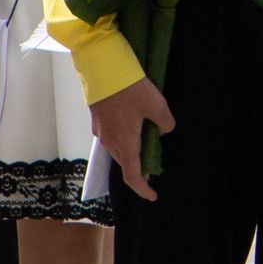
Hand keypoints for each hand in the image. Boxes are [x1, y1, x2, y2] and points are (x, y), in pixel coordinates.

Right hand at [90, 79, 175, 197]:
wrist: (102, 68)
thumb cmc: (130, 89)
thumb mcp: (157, 105)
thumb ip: (165, 123)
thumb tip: (164, 131)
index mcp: (125, 144)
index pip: (132, 176)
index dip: (142, 189)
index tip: (152, 195)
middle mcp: (110, 142)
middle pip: (125, 162)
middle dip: (139, 167)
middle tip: (154, 162)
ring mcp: (100, 131)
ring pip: (117, 148)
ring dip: (130, 149)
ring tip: (145, 138)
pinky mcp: (97, 120)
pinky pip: (111, 135)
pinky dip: (123, 136)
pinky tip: (132, 121)